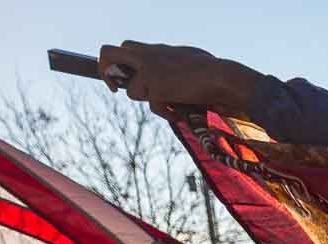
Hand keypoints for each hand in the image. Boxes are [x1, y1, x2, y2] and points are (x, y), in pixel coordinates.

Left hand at [98, 42, 258, 113]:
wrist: (222, 77)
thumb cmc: (214, 71)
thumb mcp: (188, 62)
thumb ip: (172, 66)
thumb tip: (170, 82)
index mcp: (156, 49)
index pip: (127, 48)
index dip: (121, 62)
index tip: (124, 76)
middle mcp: (148, 55)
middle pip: (108, 53)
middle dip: (106, 72)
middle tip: (114, 88)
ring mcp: (149, 69)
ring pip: (131, 90)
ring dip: (150, 100)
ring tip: (171, 101)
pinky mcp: (155, 86)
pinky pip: (152, 105)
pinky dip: (166, 112)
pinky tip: (180, 111)